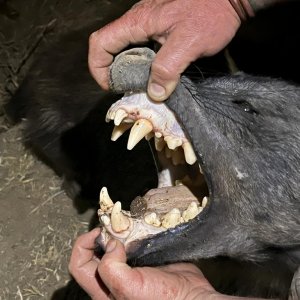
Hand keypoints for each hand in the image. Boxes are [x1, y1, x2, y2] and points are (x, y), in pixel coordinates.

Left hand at [69, 229, 222, 299]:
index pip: (79, 265)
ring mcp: (129, 267)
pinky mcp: (143, 258)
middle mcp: (113, 278)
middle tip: (113, 224)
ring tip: (125, 223)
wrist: (191, 296)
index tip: (100, 232)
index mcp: (104, 290)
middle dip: (100, 235)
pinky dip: (131, 231)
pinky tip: (138, 226)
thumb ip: (112, 269)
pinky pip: (130, 241)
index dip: (84, 245)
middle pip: (93, 252)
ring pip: (112, 244)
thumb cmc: (162, 299)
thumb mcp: (129, 289)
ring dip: (116, 231)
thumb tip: (110, 244)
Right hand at [88, 0, 240, 100]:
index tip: (110, 86)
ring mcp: (147, 25)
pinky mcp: (158, 29)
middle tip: (129, 90)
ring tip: (142, 86)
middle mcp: (138, 22)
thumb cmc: (211, 13)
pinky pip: (140, 49)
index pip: (101, 43)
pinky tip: (154, 75)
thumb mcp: (189, 43)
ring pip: (125, 49)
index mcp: (138, 22)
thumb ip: (169, 68)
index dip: (98, 67)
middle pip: (109, 48)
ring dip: (128, 70)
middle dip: (113, 72)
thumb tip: (154, 93)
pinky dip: (141, 65)